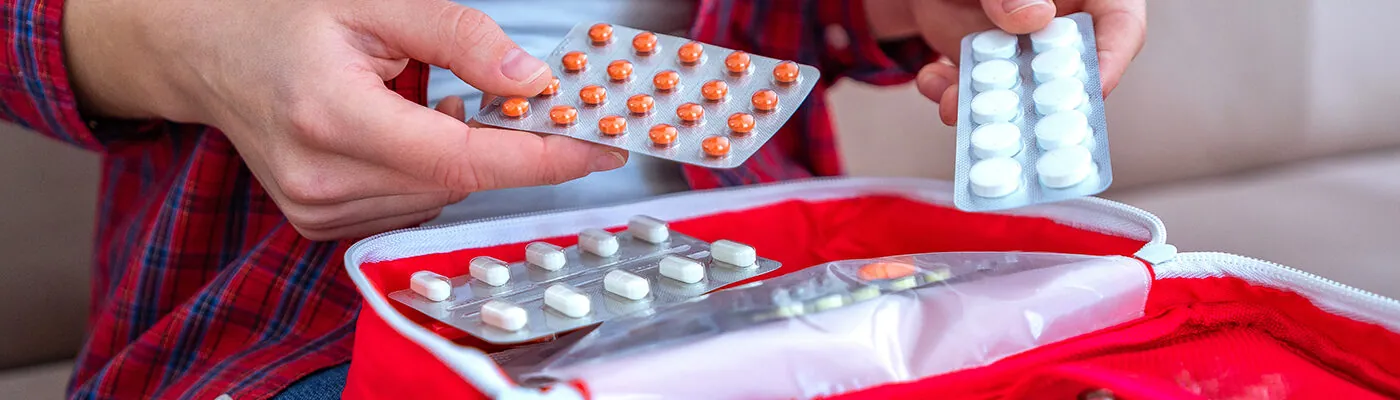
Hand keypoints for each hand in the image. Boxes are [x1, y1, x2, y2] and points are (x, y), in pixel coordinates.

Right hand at [63, 0, 628, 239]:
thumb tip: (529, 77)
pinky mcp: (318, 222)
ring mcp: (316, 208)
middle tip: (529, 102)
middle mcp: (321, 176)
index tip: (597, 147)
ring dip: (461, 155)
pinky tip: (406, 132)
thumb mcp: (373, 2)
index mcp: (331, 116)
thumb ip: (457, 36)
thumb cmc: (278, 19)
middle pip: (457, 179)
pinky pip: (408, 203)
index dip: (541, 155)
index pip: (462, 157)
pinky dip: (428, 171)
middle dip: (504, 144)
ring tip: (433, 102)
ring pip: (437, 194)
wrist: (204, 50)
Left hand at [867, 0, 1146, 125]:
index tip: (1092, 89)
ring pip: (1017, 94)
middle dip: (1040, 104)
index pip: (1121, 27)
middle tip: (1020, 119)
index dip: (1112, 61)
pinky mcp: (987, 67)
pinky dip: (950, 94)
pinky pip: (974, 92)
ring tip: (954, 105)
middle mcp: (1060, 28)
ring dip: (986, 107)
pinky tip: (932, 80)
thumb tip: (1033, 15)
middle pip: (1068, 75)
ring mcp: (1022, 52)